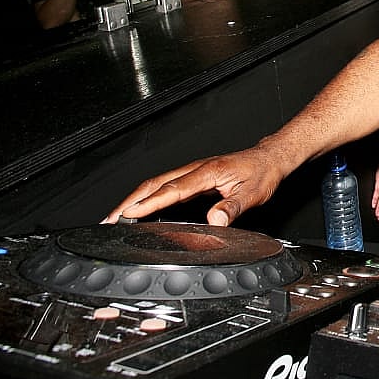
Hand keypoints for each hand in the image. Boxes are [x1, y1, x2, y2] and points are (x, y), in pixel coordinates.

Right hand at [102, 144, 284, 225]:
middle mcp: (196, 170)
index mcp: (206, 172)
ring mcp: (193, 173)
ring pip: (157, 184)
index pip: (172, 189)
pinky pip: (165, 186)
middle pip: (154, 184)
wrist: (269, 158)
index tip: (129, 214)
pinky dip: (148, 197)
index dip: (149, 203)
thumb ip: (232, 207)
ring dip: (135, 198)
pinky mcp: (194, 177)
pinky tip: (141, 208)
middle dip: (129, 201)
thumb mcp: (252, 193)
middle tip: (109, 219)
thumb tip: (215, 220)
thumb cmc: (261, 173)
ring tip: (115, 216)